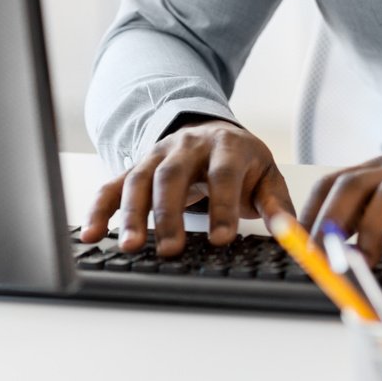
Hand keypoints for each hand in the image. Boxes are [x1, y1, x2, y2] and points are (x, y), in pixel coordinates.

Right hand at [80, 118, 294, 257]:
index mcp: (227, 146)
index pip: (223, 174)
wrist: (214, 132)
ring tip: (129, 246)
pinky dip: (99, 207)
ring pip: (140, 179)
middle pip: (174, 175)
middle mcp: (188, 146)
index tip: (222, 238)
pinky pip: (113, 185)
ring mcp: (158, 155)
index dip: (222, 205)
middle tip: (170, 248)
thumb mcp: (267, 176)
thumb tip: (291, 231)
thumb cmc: (242, 162)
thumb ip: (278, 204)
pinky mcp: (136, 167)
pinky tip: (90, 233)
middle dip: (169, 212)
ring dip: (132, 213)